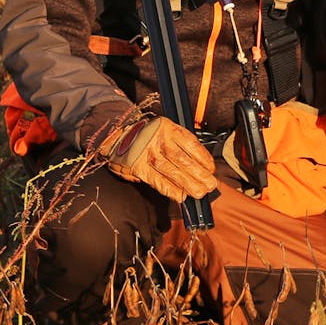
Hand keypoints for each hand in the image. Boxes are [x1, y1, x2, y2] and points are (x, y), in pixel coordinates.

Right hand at [99, 116, 217, 202]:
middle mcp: (158, 139)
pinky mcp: (137, 167)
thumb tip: (199, 163)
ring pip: (172, 171)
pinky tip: (180, 196)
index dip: (203, 158)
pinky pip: (157, 180)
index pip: (191, 144)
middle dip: (199, 174)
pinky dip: (170, 190)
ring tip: (199, 193)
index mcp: (167, 127)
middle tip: (210, 185)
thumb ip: (177, 143)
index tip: (211, 169)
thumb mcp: (162, 130)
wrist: (114, 134)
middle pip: (183, 160)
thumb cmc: (144, 135)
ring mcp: (147, 154)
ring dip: (188, 184)